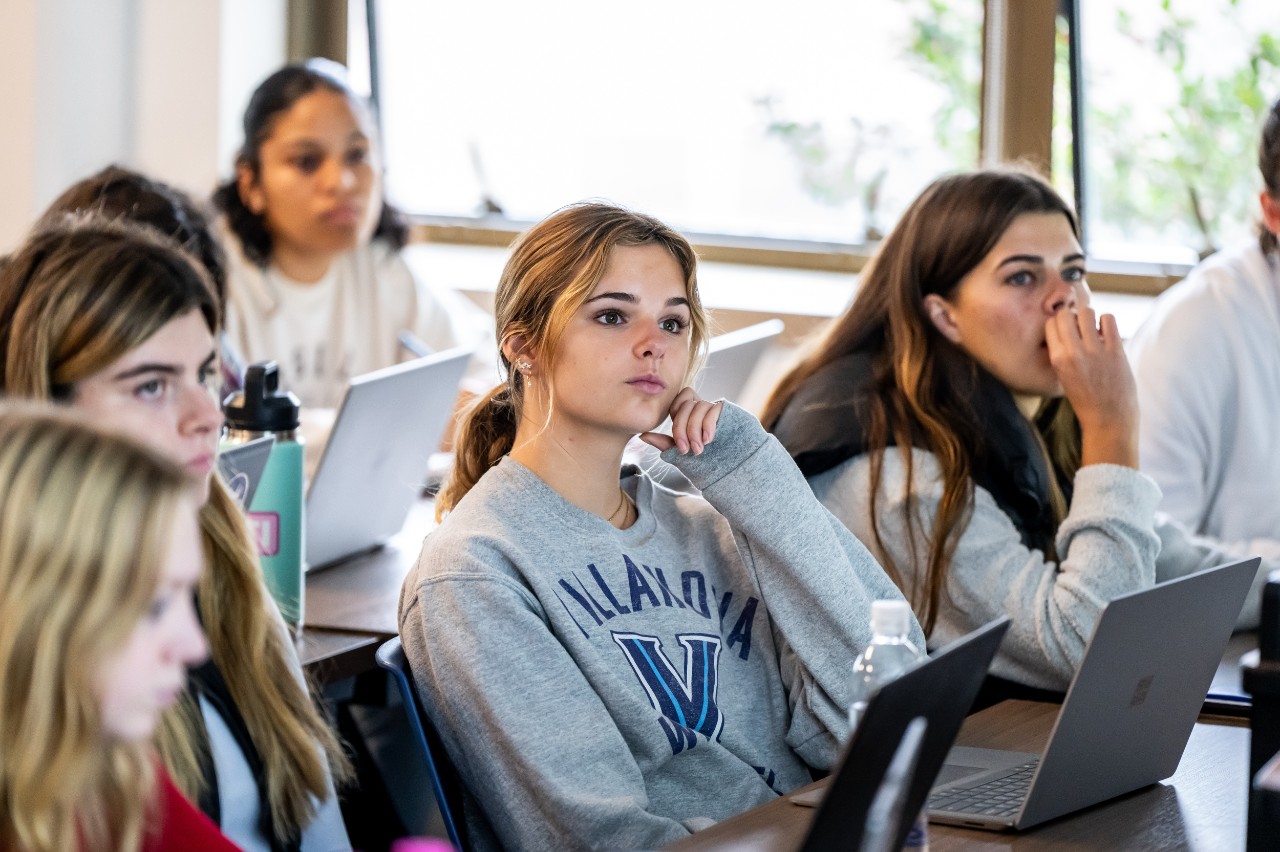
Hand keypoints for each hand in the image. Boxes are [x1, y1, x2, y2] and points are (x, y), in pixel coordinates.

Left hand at [638, 388, 722, 454]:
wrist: (729, 467)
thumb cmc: (704, 459)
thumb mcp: (681, 451)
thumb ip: (664, 442)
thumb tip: (642, 435)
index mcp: (690, 412)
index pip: (678, 400)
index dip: (676, 417)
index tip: (678, 441)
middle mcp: (702, 406)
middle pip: (686, 405)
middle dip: (682, 429)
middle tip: (685, 450)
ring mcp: (715, 408)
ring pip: (699, 406)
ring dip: (695, 430)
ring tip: (698, 449)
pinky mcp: (727, 411)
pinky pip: (713, 410)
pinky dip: (708, 426)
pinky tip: (708, 441)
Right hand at [1044, 306, 1138, 467]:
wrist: (1108, 419)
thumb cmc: (1085, 399)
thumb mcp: (1063, 376)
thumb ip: (1062, 353)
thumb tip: (1068, 328)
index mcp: (1057, 359)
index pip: (1051, 324)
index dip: (1058, 323)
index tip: (1066, 329)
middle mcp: (1074, 353)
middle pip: (1066, 314)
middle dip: (1072, 316)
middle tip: (1079, 326)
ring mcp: (1095, 351)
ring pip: (1087, 312)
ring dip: (1089, 317)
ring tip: (1093, 329)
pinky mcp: (1115, 350)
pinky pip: (1108, 319)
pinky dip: (1107, 322)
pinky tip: (1106, 333)